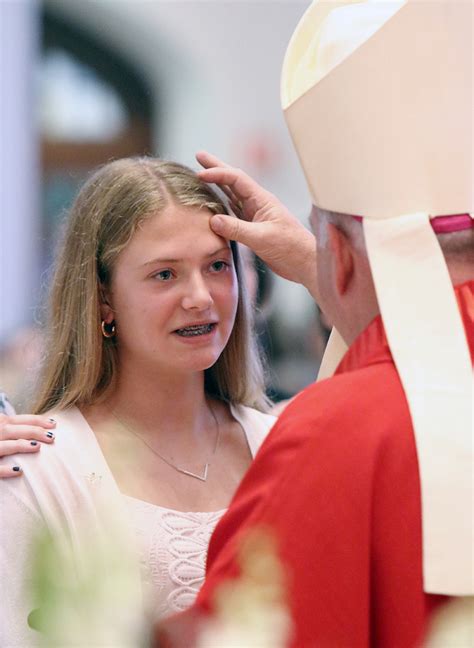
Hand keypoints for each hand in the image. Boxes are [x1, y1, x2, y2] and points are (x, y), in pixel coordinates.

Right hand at [0, 413, 55, 477]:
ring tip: (37, 446)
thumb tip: (48, 427)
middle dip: (34, 431)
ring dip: (20, 445)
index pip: (23, 420)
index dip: (39, 420)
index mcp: (2, 422)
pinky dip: (5, 469)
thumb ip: (18, 427)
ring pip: (5, 446)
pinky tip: (19, 470)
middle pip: (16, 430)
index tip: (54, 424)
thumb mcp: (4, 429)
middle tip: (52, 437)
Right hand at [196, 151, 318, 301]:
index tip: (200, 174)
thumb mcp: (262, 238)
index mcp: (262, 200)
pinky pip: (233, 213)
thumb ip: (238, 229)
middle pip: (233, 181)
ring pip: (232, 196)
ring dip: (217, 185)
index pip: (236, 179)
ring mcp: (255, 216)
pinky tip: (214, 204)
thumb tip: (213, 220)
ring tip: (202, 176)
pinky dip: (221, 206)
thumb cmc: (291, 248)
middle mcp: (257, 204)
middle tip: (199, 156)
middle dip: (216, 168)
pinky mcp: (253, 229)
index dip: (218, 174)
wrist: (304, 263)